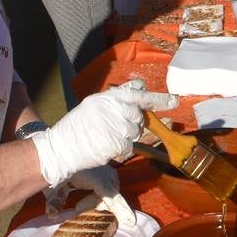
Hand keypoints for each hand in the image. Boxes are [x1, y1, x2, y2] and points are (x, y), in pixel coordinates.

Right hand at [33, 79, 177, 184]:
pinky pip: (128, 148)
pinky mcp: (115, 144)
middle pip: (139, 118)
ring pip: (135, 134)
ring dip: (125, 138)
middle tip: (115, 127)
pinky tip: (105, 147)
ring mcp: (115, 128)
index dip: (158, 99)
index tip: (175, 101)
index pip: (139, 96)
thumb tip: (140, 86)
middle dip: (133, 124)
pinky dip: (120, 150)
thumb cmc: (78, 126)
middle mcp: (113, 110)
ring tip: (105, 137)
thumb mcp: (95, 104)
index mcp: (108, 98)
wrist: (61, 146)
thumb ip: (118, 97)